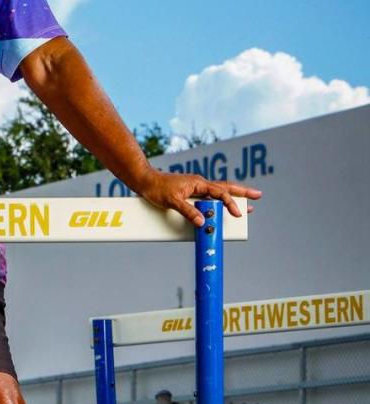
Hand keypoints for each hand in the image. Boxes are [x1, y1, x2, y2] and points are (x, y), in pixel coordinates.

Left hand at [137, 169, 260, 227]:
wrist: (145, 181)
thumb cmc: (157, 188)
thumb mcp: (172, 201)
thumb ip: (188, 211)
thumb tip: (202, 222)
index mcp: (198, 183)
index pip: (220, 192)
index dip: (231, 203)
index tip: (238, 213)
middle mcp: (200, 184)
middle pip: (226, 188)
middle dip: (243, 192)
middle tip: (258, 196)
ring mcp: (196, 189)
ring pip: (219, 192)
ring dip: (233, 198)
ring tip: (246, 204)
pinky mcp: (191, 194)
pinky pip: (209, 198)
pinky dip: (218, 203)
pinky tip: (222, 208)